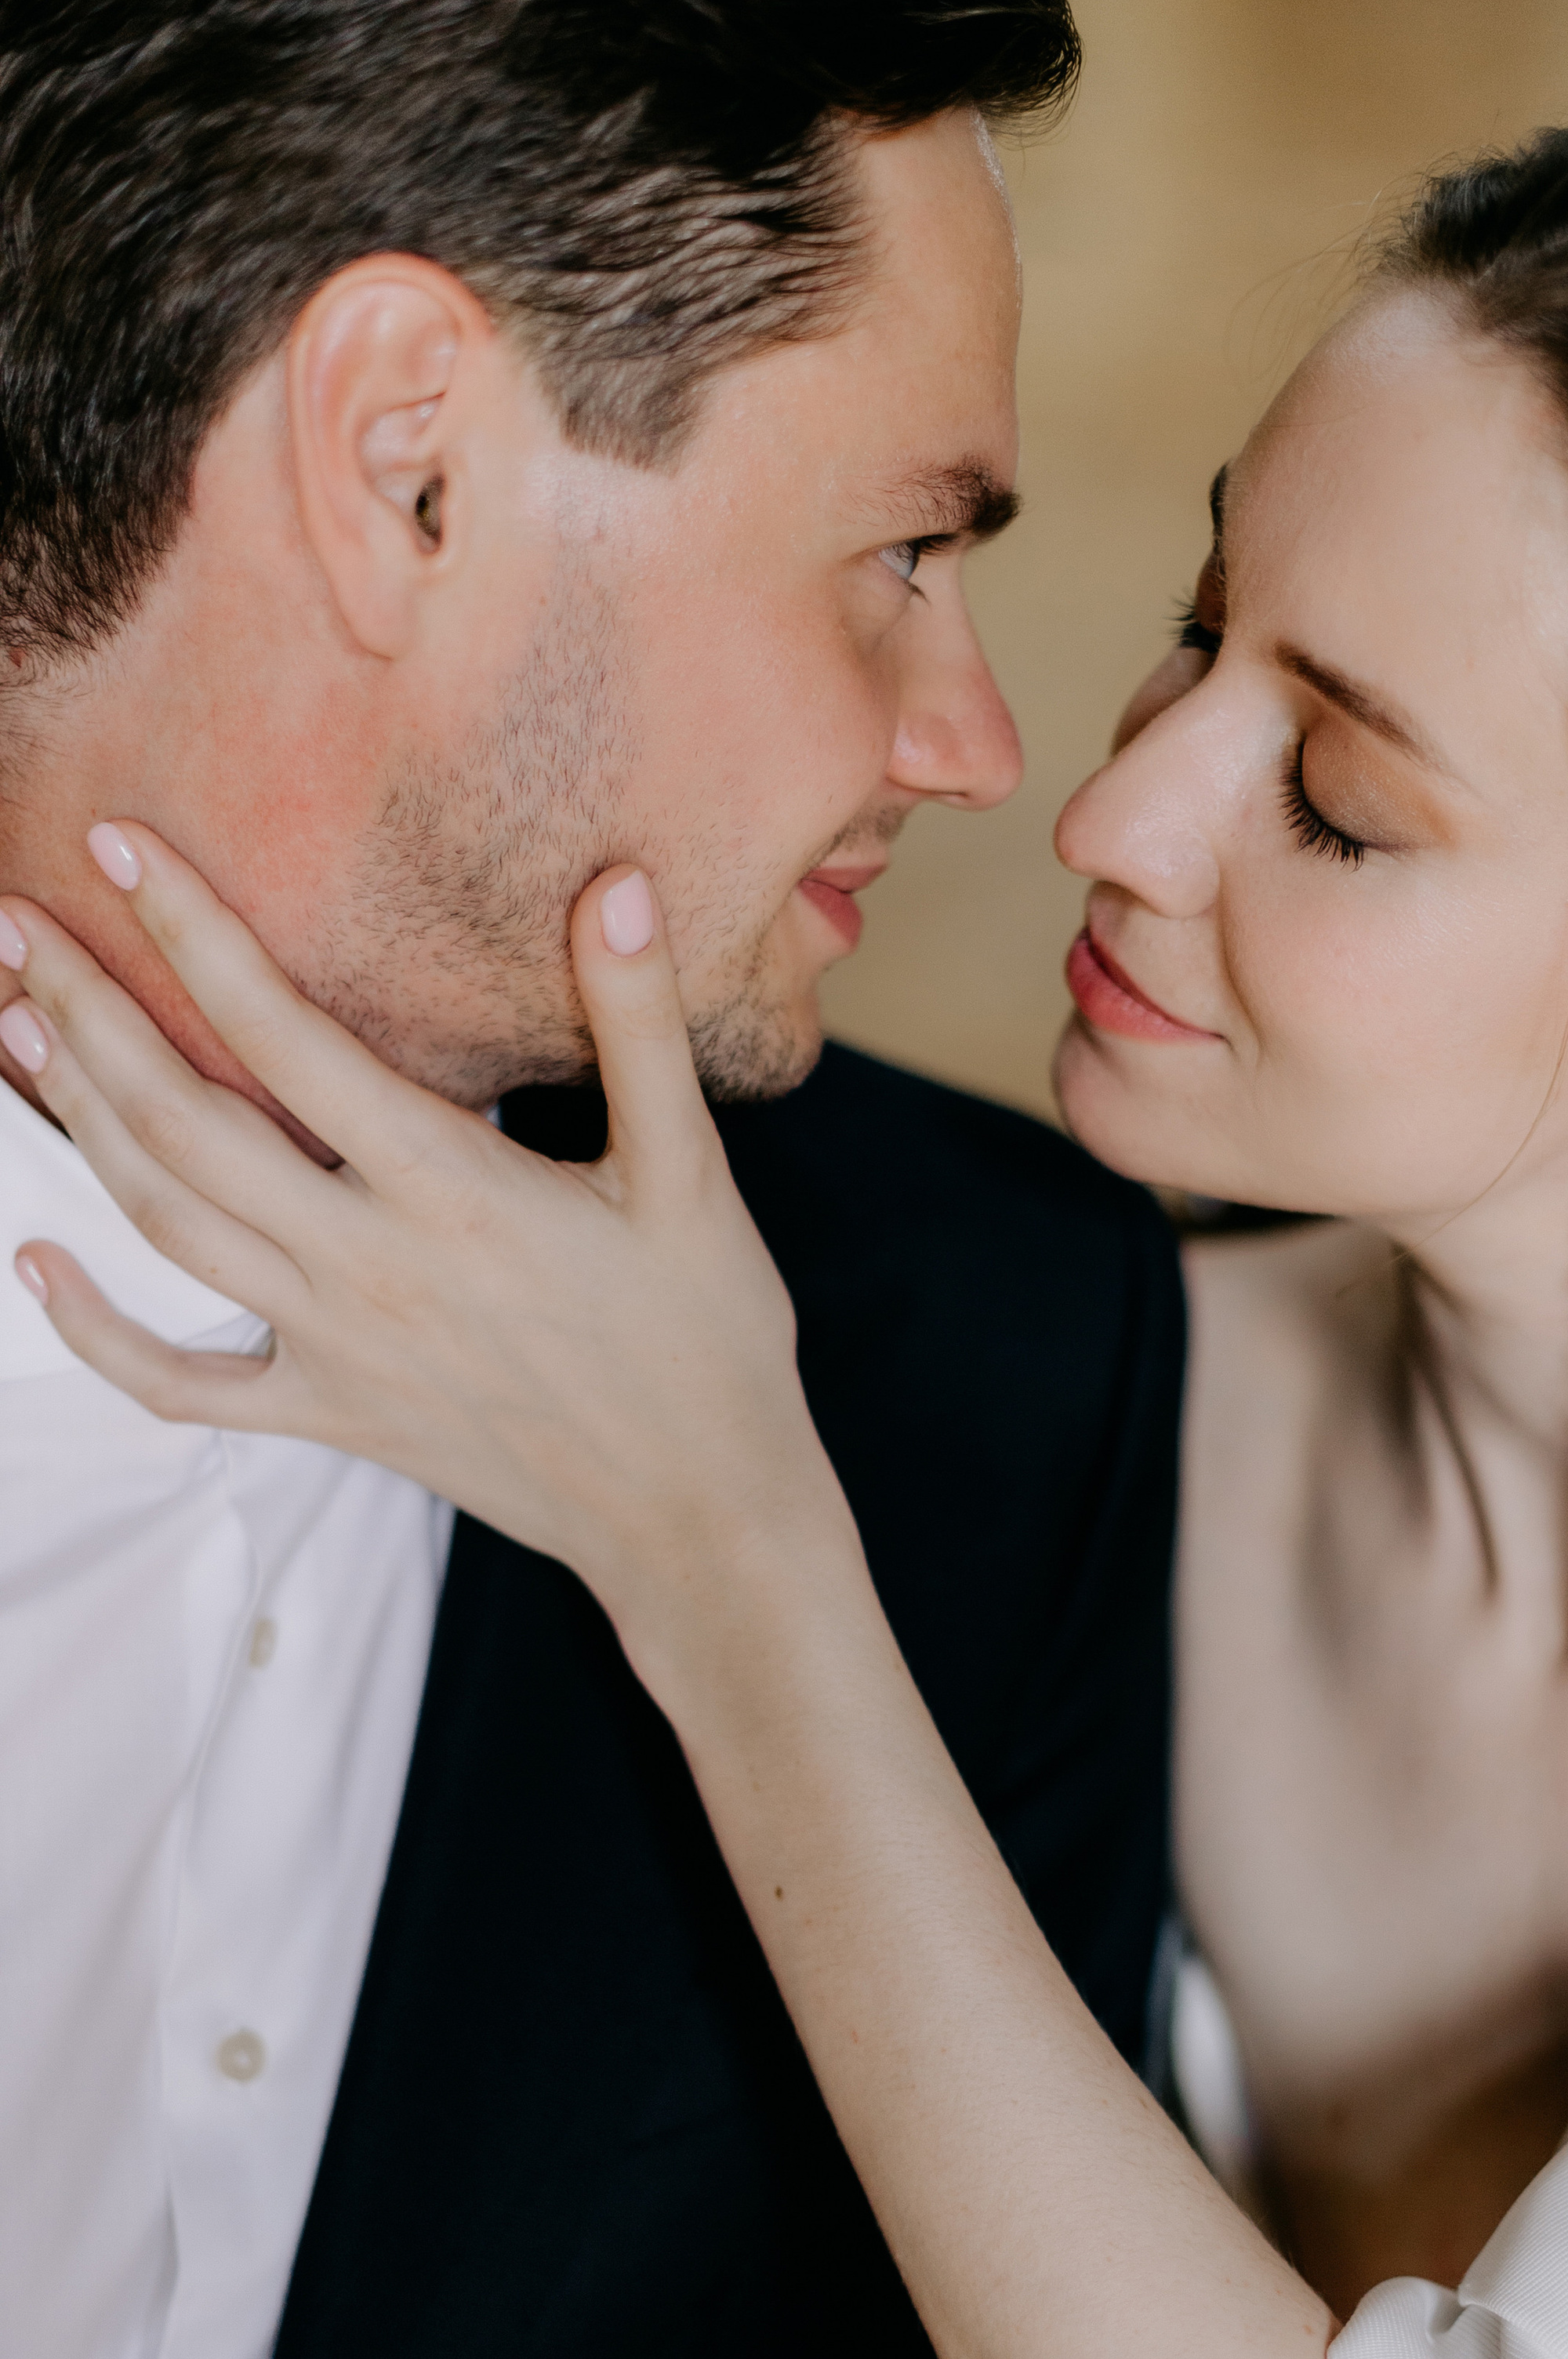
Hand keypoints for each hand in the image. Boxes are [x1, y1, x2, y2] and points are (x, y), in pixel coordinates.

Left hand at [0, 827, 843, 1636]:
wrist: (702, 1515)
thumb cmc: (707, 1339)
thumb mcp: (692, 1175)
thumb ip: (640, 1026)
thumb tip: (618, 885)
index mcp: (453, 1188)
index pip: (286, 1035)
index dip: (193, 933)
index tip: (119, 844)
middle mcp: (371, 1263)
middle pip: (186, 1121)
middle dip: (90, 1013)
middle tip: (16, 926)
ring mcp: (339, 1349)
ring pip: (167, 1223)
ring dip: (79, 1122)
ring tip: (17, 1026)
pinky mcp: (334, 1416)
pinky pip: (182, 1386)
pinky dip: (95, 1332)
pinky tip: (34, 1265)